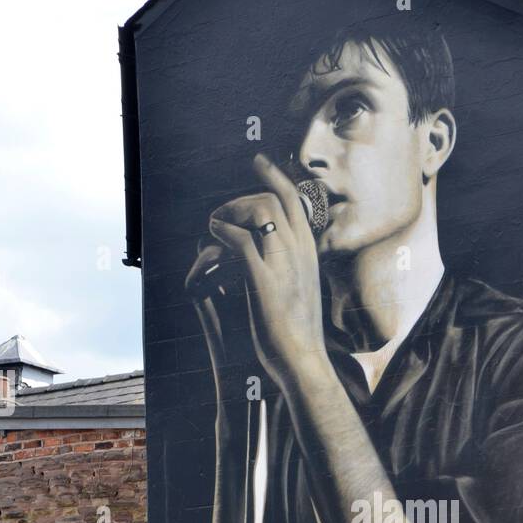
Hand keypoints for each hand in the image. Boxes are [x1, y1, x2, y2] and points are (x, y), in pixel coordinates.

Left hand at [208, 153, 327, 389]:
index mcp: (310, 253)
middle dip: (244, 196)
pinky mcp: (263, 278)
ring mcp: (283, 263)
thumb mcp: (303, 291)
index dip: (276, 176)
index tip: (260, 161)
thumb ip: (292, 268)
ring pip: (258, 211)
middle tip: (223, 209)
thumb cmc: (301, 333)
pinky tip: (212, 236)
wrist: (303, 360)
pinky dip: (222, 232)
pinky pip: (239, 240)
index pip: (296, 200)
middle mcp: (300, 251)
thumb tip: (281, 258)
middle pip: (274, 198)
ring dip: (230, 211)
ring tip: (214, 224)